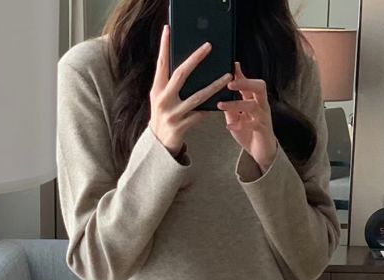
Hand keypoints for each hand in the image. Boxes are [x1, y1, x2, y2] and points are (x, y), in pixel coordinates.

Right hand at [150, 23, 232, 155]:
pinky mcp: (180, 127)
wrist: (158, 145)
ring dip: (214, 85)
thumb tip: (185, 63)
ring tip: (227, 76)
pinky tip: (220, 103)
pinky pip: (200, 115)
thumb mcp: (160, 98)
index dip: (164, 46)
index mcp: (156, 90)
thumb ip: (168, 83)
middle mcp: (163, 100)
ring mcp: (172, 114)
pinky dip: (209, 109)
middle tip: (208, 46)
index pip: (161, 63)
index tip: (169, 30)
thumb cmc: (162, 116)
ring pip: (197, 96)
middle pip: (181, 74)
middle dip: (196, 58)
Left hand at [218, 61, 277, 172]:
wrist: (261, 152)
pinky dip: (241, 125)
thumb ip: (229, 105)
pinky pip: (253, 124)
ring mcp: (263, 117)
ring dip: (237, 104)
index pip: (248, 83)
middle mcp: (261, 105)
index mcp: (253, 100)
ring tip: (222, 105)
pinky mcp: (263, 130)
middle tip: (230, 82)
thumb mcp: (235, 117)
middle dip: (245, 83)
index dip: (241, 73)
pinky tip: (230, 125)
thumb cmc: (249, 132)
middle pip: (259, 87)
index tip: (232, 64)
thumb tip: (217, 93)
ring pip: (253, 105)